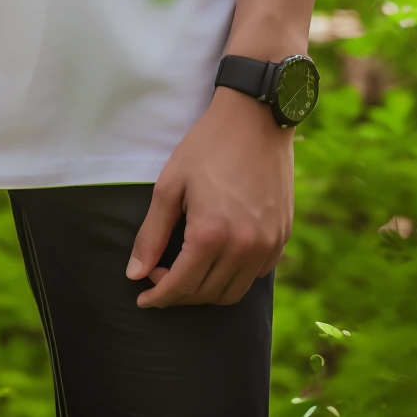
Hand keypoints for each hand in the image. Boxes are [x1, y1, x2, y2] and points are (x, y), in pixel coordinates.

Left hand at [126, 87, 292, 307]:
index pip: (180, 286)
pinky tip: (218, 258)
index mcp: (211, 233)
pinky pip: (256, 275)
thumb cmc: (207, 146)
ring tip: (187, 271)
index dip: (158, 297)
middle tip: (159, 276)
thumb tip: (135, 274)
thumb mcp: (170, 184)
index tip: (143, 299)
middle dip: (178, 294)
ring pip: (233, 292)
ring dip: (206, 291)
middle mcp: (243, 247)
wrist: (256, 118)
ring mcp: (267, 244)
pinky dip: (234, 277)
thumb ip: (152, 233)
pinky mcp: (282, 237)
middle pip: (206, 295)